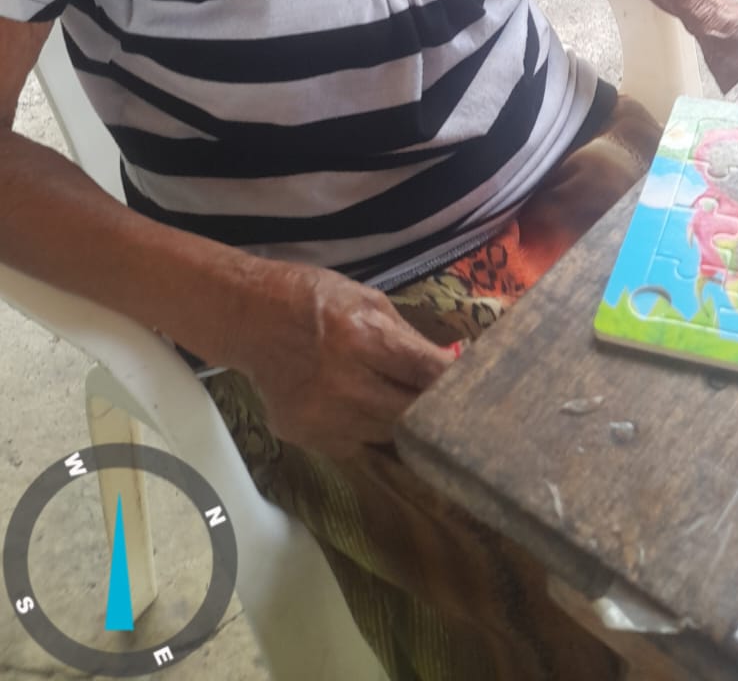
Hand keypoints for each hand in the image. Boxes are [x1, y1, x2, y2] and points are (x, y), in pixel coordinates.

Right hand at [228, 261, 457, 459]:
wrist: (248, 318)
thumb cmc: (314, 299)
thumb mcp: (368, 300)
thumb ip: (408, 338)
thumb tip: (450, 365)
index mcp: (364, 338)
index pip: (426, 372)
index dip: (456, 384)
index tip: (481, 391)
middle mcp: (345, 384)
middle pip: (412, 415)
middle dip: (435, 412)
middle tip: (455, 410)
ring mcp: (323, 417)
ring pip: (387, 435)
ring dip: (402, 423)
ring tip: (406, 406)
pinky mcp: (305, 437)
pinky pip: (355, 445)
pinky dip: (367, 431)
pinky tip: (362, 409)